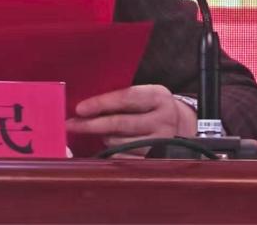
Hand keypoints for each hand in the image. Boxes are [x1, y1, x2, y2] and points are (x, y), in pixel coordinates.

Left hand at [64, 85, 195, 156]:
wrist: (184, 126)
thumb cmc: (153, 107)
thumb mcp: (145, 95)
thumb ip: (122, 98)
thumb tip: (86, 107)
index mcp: (158, 96)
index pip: (125, 98)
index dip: (101, 103)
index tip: (80, 109)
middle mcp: (163, 119)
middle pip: (120, 123)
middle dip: (92, 124)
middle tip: (71, 125)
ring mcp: (162, 142)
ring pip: (120, 142)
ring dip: (103, 138)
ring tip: (99, 132)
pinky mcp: (158, 160)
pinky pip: (126, 158)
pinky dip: (113, 153)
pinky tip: (110, 147)